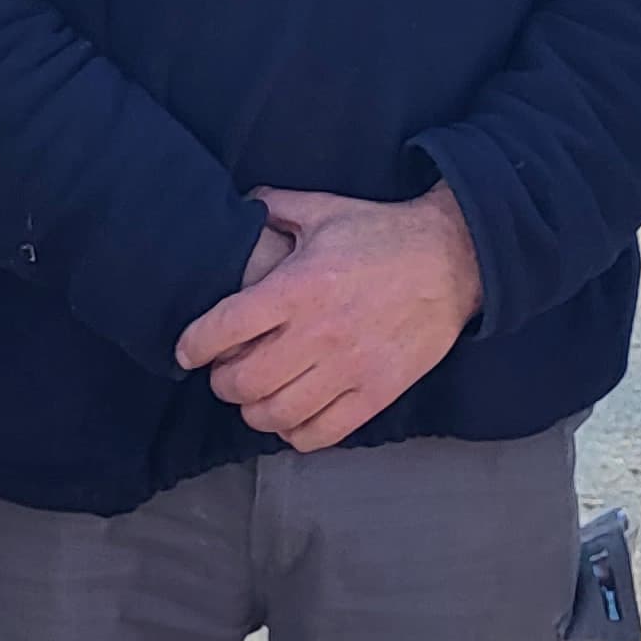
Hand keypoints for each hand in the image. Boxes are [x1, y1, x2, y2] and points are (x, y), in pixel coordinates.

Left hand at [172, 183, 482, 450]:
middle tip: (225, 372)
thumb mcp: (324, 209)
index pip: (224, 328)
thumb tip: (241, 207)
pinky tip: (293, 415)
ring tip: (257, 396)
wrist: (453, 259)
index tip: (187, 351)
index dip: (194, 346)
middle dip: (223, 382)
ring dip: (255, 411)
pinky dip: (295, 432)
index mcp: (298, 286)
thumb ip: (275, 206)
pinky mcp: (376, 392)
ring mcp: (348, 368)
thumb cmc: (383, 234)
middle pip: (243, 382)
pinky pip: (319, 434)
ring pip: (276, 415)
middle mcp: (318, 332)